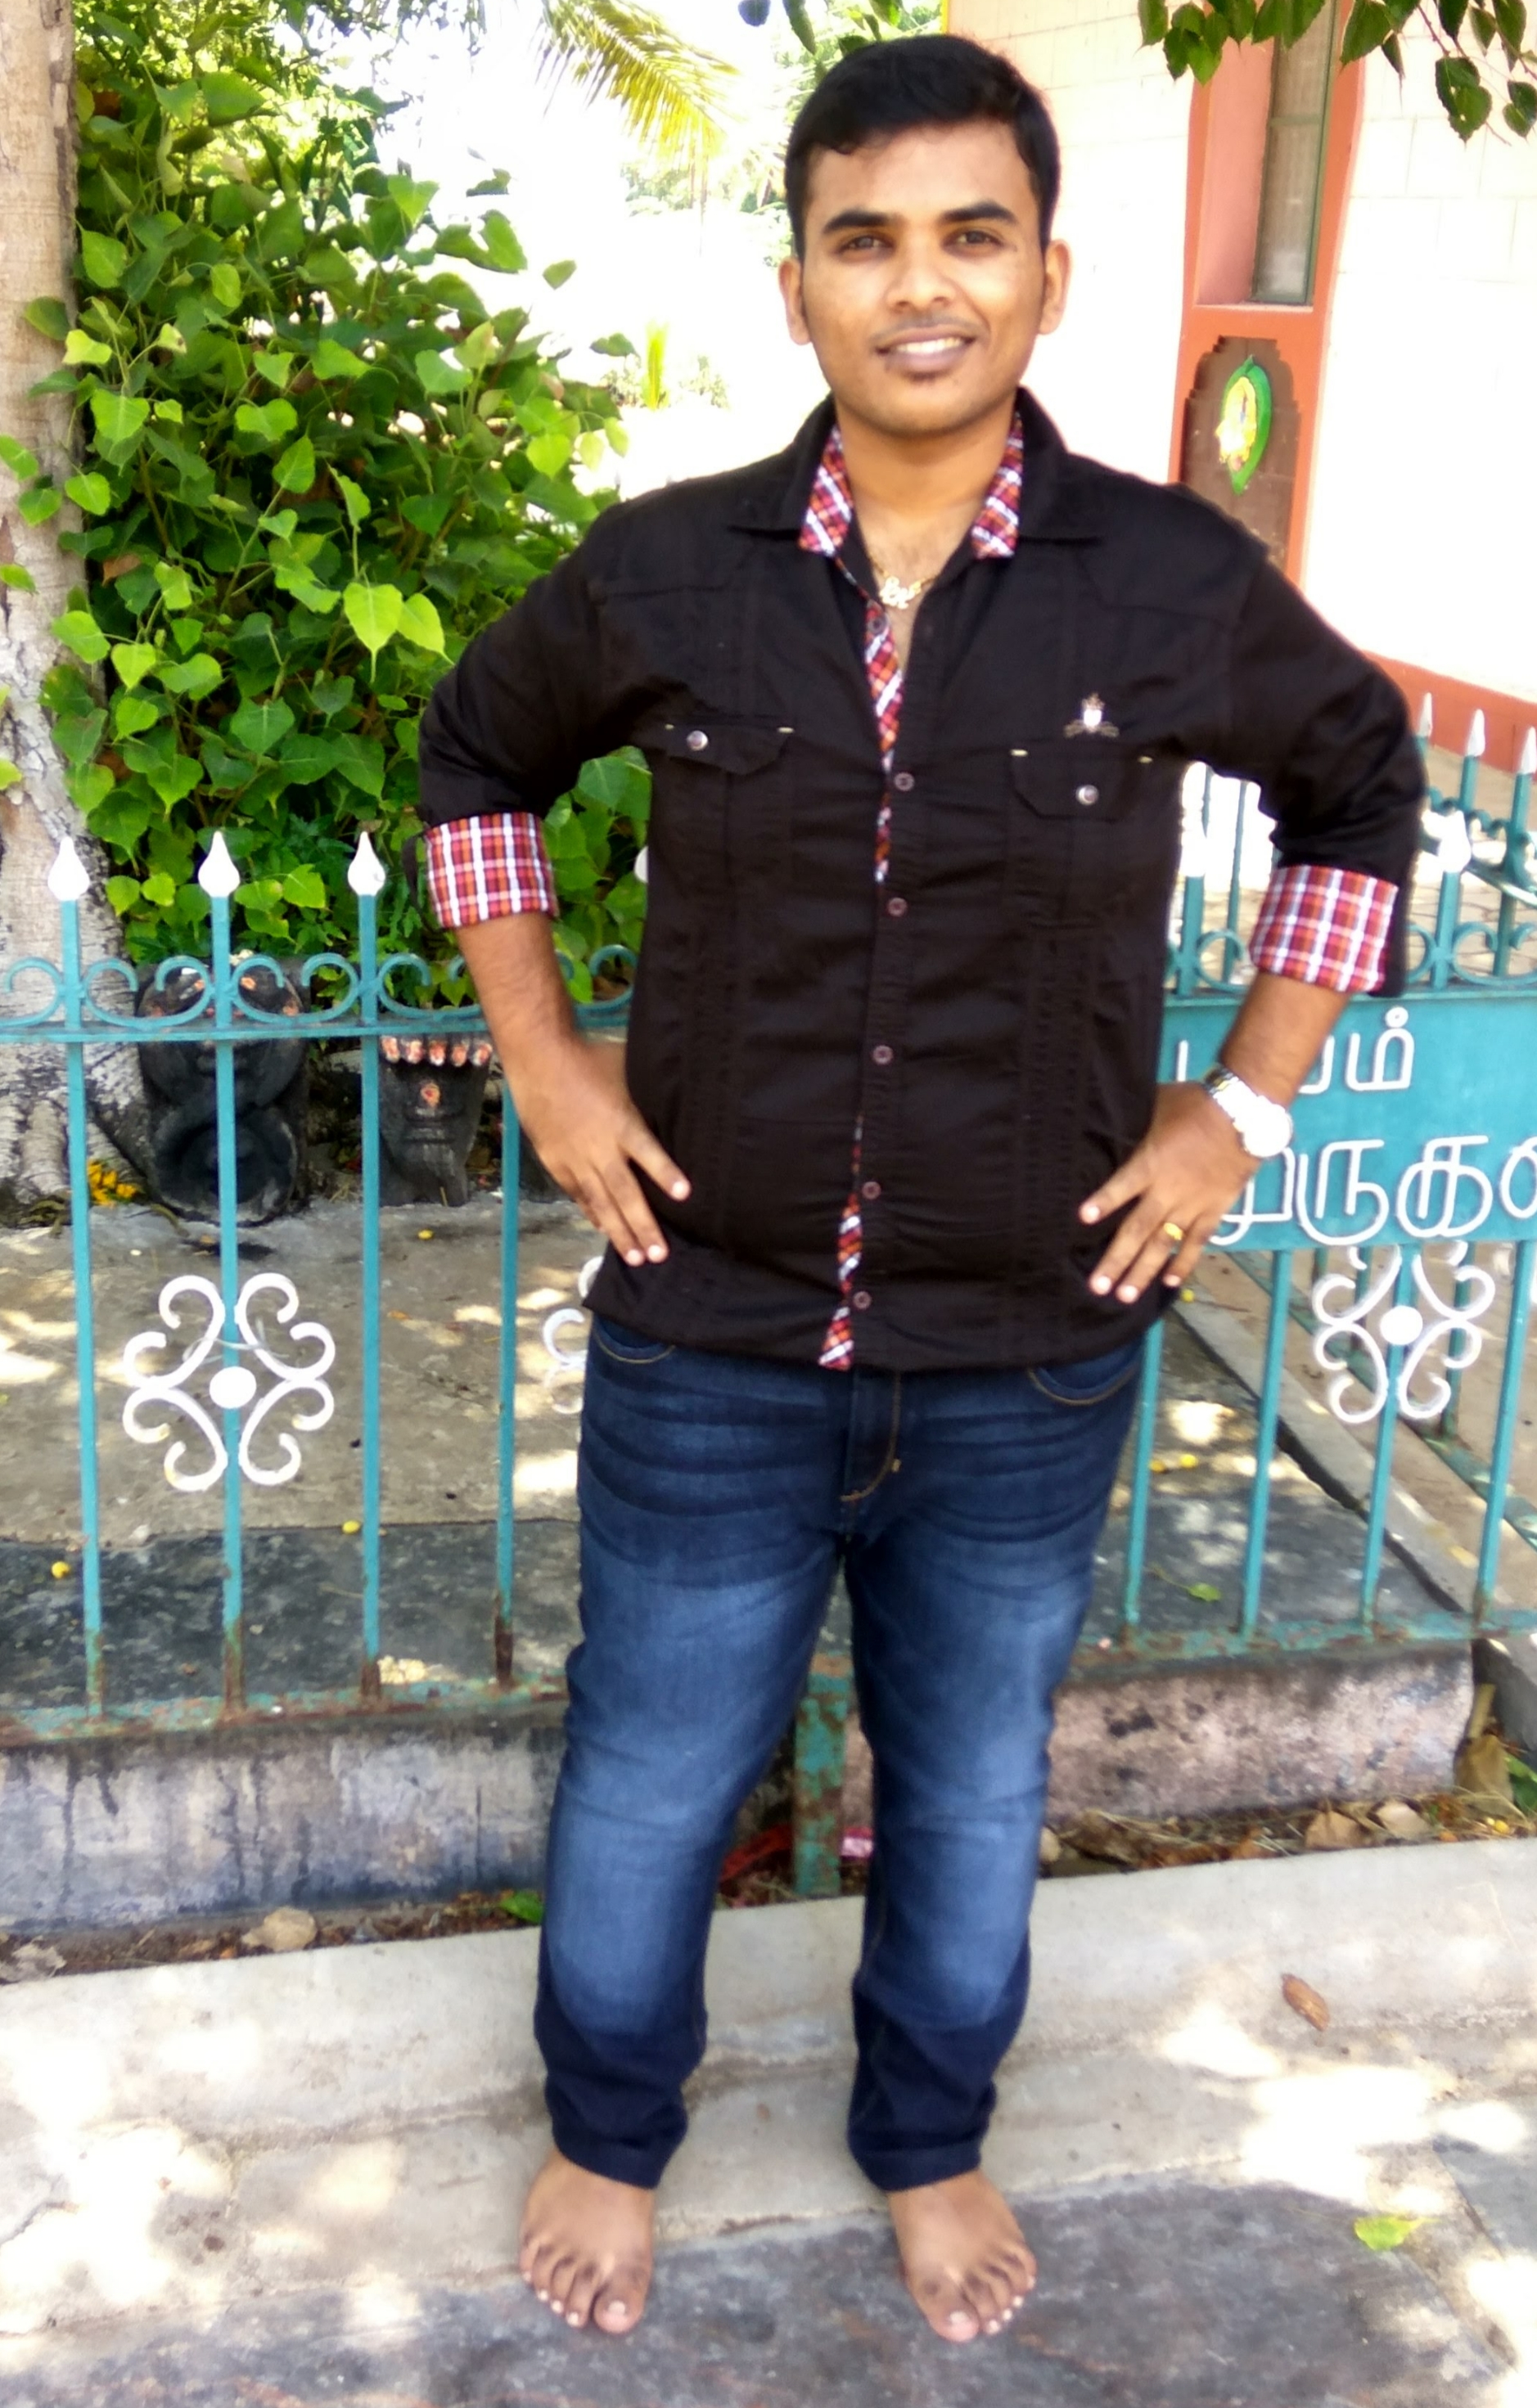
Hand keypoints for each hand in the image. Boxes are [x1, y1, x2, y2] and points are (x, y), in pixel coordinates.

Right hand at [511, 1036, 689, 1266]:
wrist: (538, 1058)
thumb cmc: (589, 1060)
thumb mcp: (627, 1073)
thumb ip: (647, 1099)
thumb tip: (678, 1104)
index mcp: (621, 1122)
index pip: (648, 1152)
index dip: (665, 1173)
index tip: (684, 1195)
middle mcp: (599, 1147)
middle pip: (624, 1192)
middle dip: (642, 1226)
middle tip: (659, 1256)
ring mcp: (575, 1158)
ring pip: (600, 1202)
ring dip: (619, 1232)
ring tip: (636, 1258)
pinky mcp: (555, 1161)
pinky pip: (578, 1194)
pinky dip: (592, 1213)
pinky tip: (603, 1230)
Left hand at [1078, 1082, 1255, 1302]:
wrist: (1244, 1113)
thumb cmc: (1195, 1105)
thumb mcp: (1156, 1106)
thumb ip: (1134, 1126)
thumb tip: (1109, 1123)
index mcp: (1151, 1162)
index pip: (1121, 1186)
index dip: (1103, 1201)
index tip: (1082, 1219)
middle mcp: (1168, 1190)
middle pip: (1137, 1230)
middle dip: (1116, 1260)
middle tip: (1097, 1287)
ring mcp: (1192, 1204)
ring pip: (1163, 1244)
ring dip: (1143, 1272)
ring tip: (1124, 1296)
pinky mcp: (1213, 1210)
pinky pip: (1196, 1241)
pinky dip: (1183, 1262)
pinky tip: (1169, 1284)